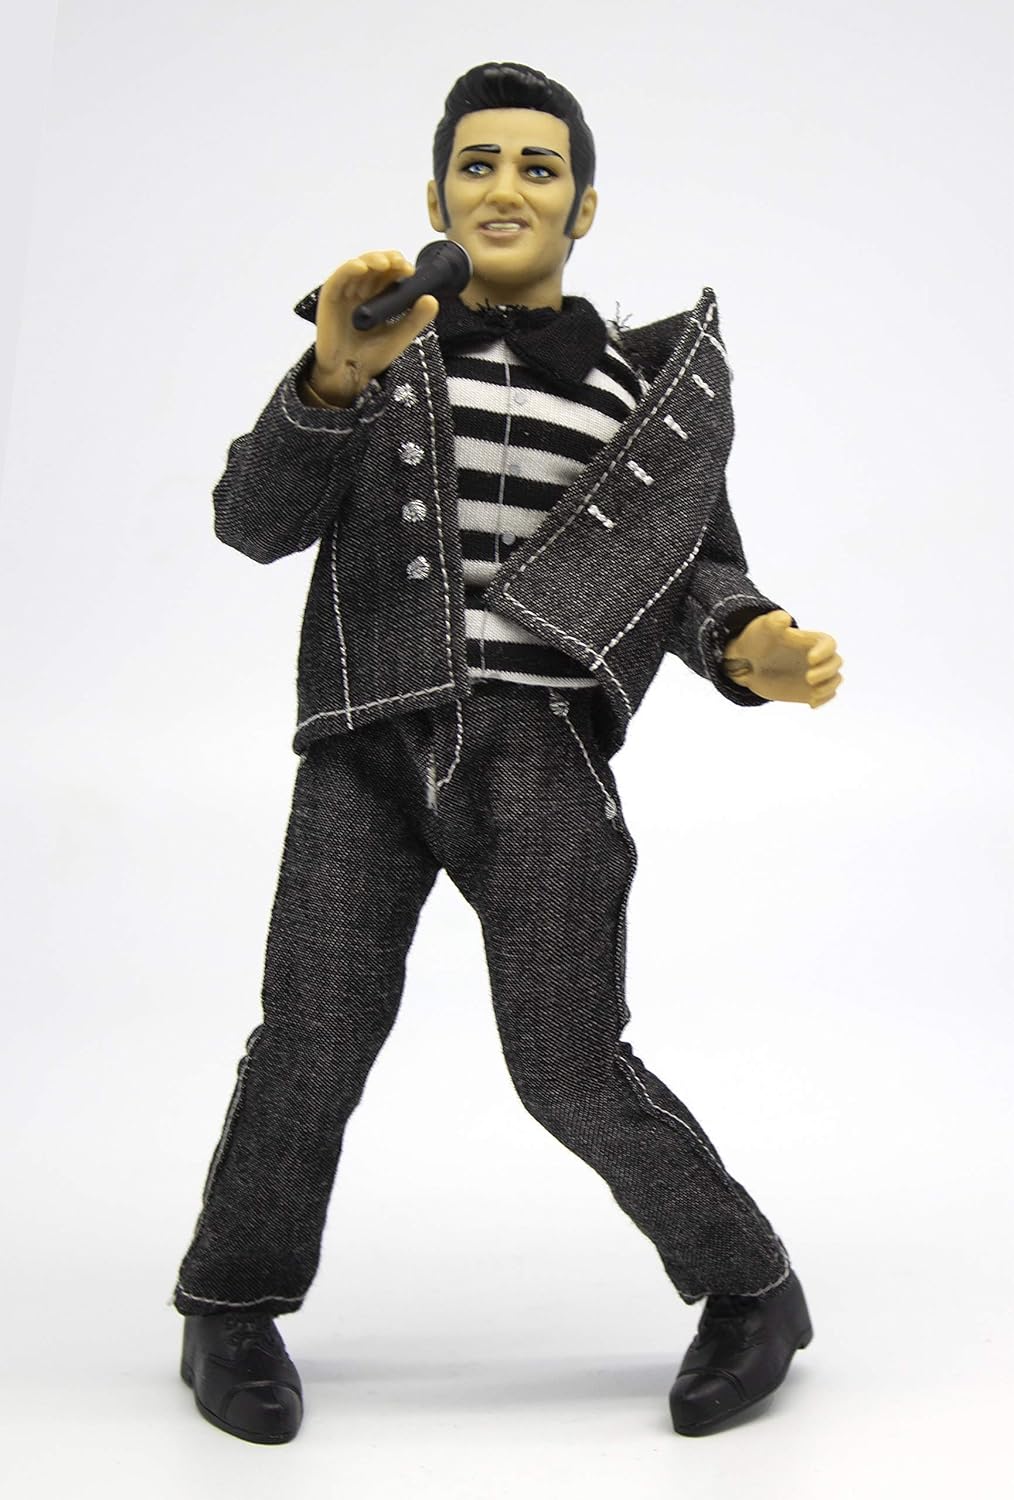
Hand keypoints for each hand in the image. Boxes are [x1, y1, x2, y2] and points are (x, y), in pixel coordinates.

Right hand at [306, 250, 438, 406]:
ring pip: (357, 268)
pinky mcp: (330, 299)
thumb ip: (415, 319)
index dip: (399, 267)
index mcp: (378, 297)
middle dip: (387, 260)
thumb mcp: (399, 337)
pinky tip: (361, 266)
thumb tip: (432, 298)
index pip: (389, 274)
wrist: (349, 375)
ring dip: (370, 260)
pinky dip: (348, 269)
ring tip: (384, 263)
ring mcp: (345, 293)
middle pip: (374, 266)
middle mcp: (361, 291)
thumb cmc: (372, 356)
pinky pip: (337, 279)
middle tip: (400, 263)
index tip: (410, 271)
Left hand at [721, 610, 842, 708]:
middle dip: (826, 671)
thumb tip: (784, 619)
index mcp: (810, 640)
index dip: (824, 651)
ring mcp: (815, 674)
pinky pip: (826, 696)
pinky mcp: (809, 691)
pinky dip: (823, 700)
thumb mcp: (763, 627)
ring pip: (834, 680)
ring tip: (813, 693)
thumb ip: (773, 621)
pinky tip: (811, 704)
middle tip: (808, 678)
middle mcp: (818, 657)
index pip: (828, 644)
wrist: (749, 663)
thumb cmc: (758, 639)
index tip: (810, 659)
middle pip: (835, 663)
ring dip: (828, 687)